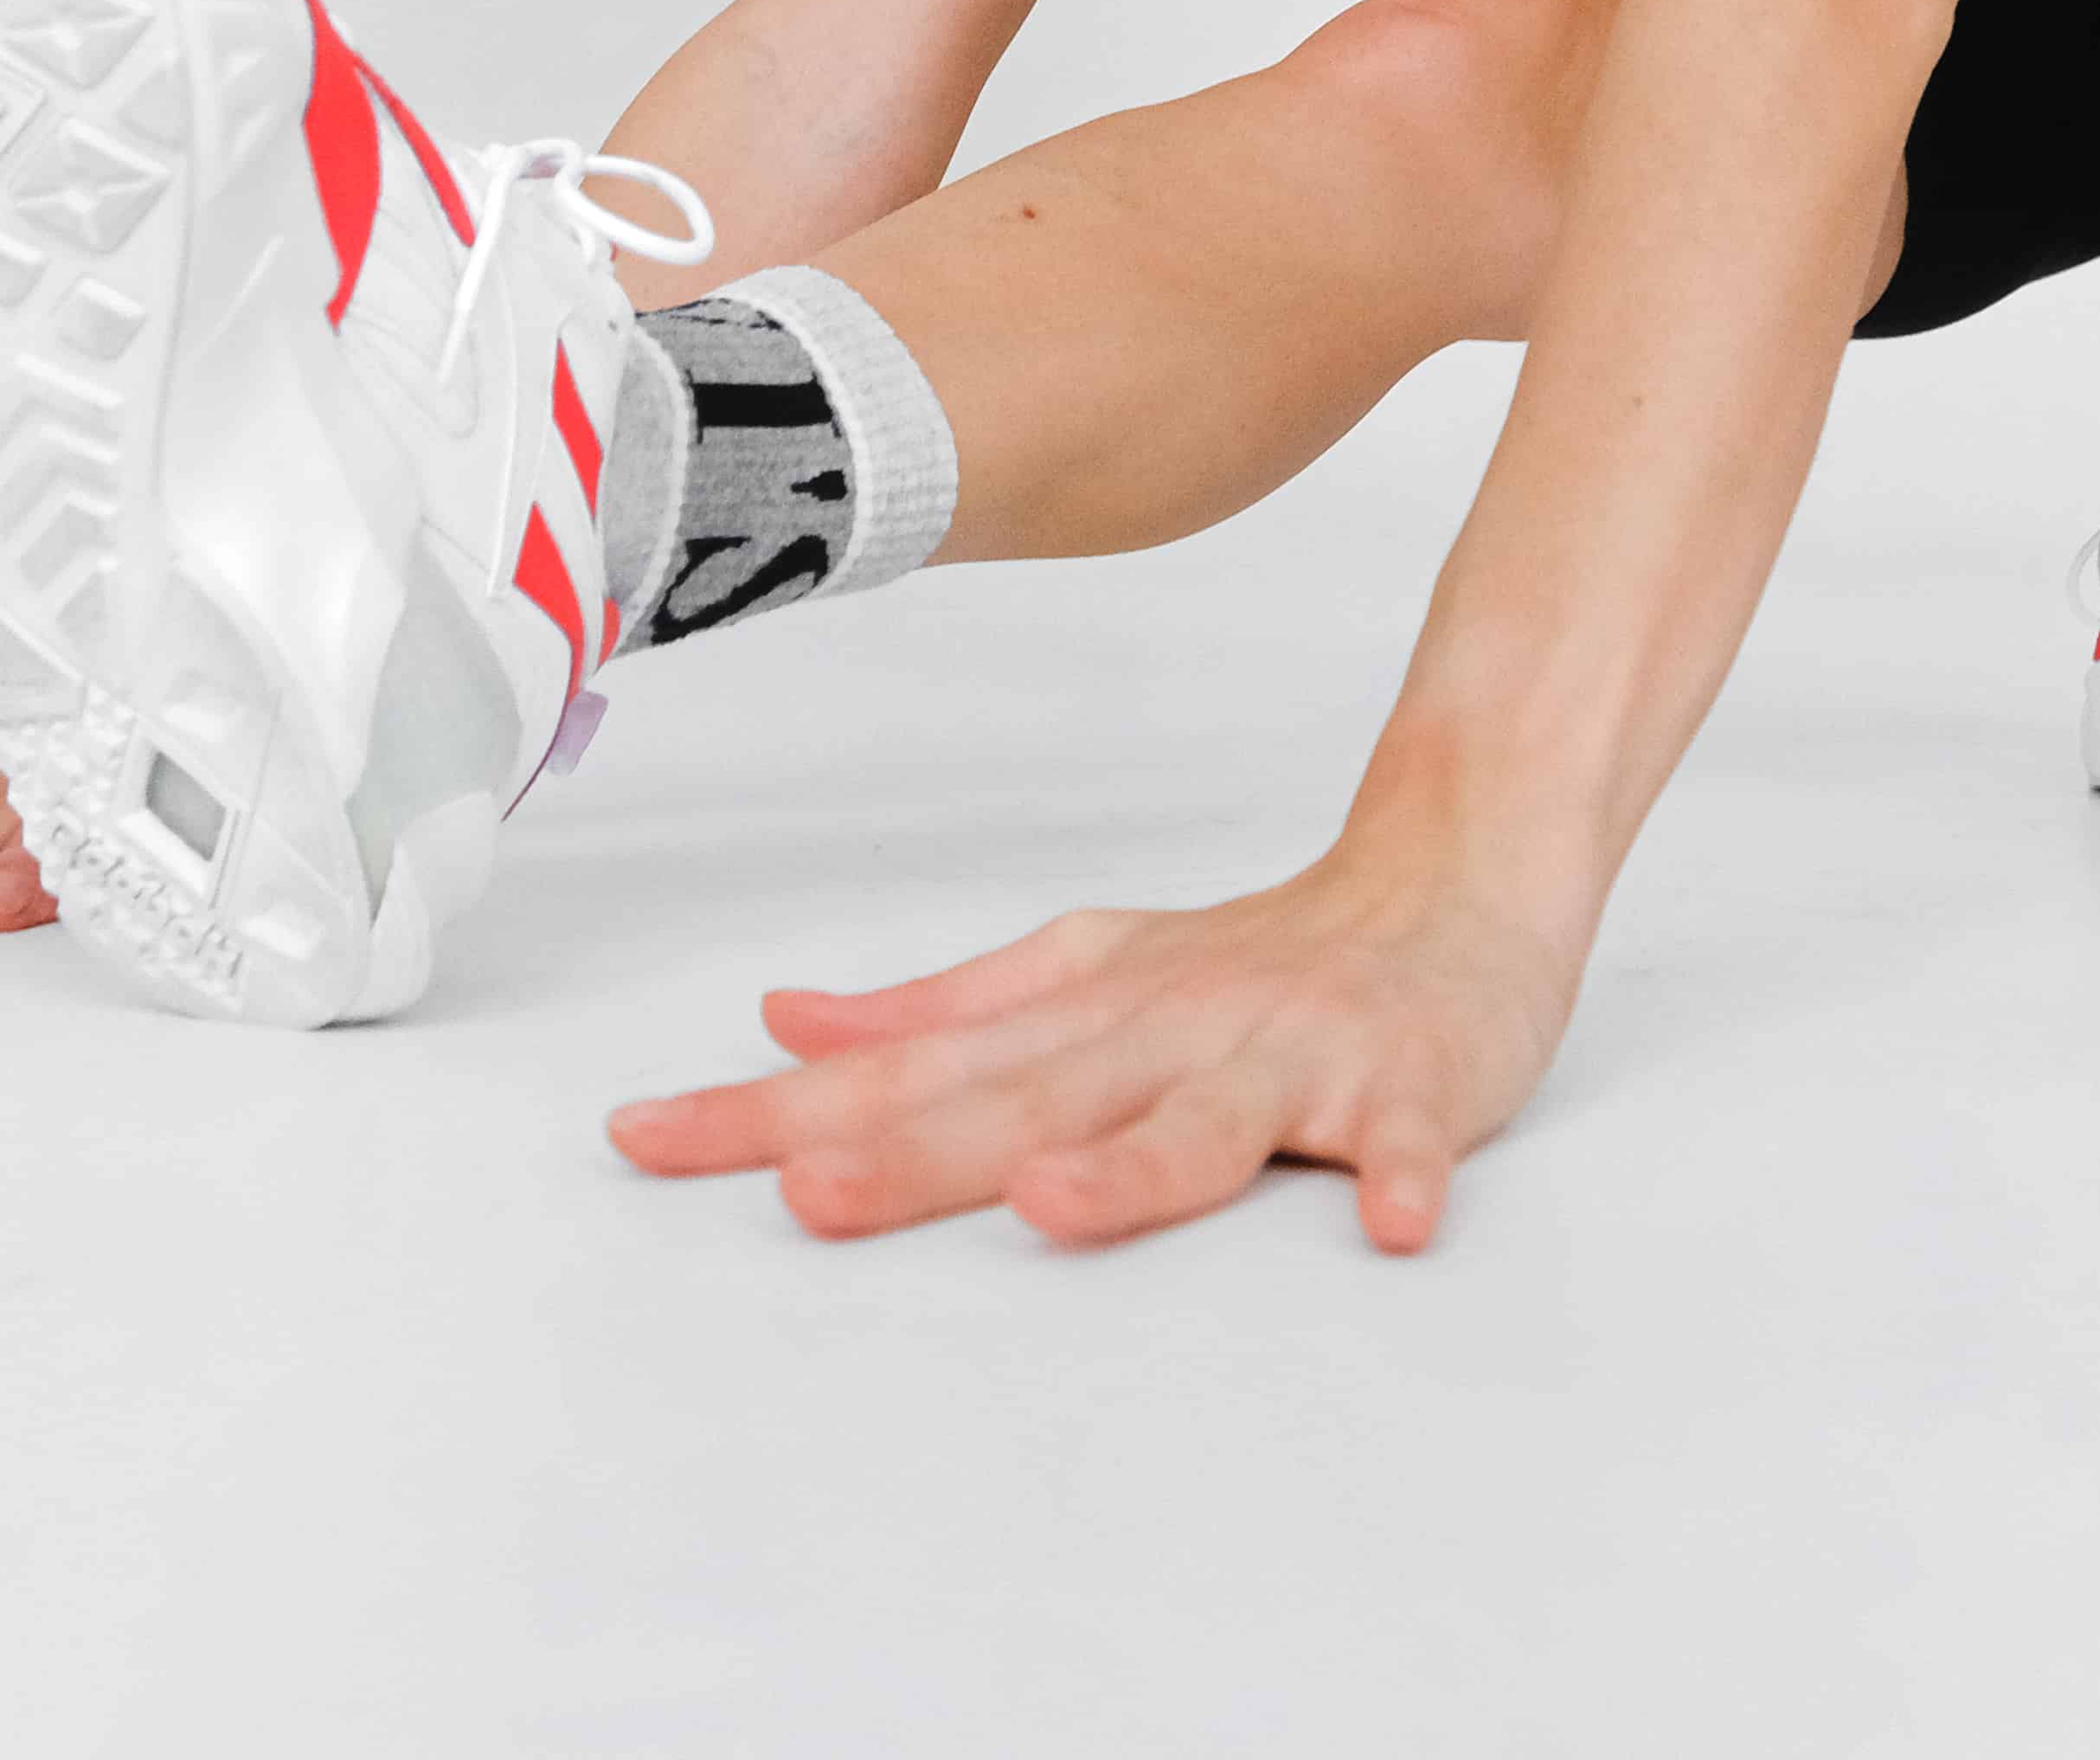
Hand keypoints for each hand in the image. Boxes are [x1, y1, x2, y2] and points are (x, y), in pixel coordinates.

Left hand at [602, 848, 1587, 1253]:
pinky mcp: (1405, 1086)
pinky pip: (1401, 1142)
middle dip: (917, 1151)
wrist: (1453, 880)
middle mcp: (1164, 1030)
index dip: (773, 1111)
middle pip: (1028, 1098)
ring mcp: (1286, 1057)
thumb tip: (785, 1027)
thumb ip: (935, 1013)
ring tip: (1053, 1203)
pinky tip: (1383, 1219)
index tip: (645, 1138)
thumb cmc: (1255, 957)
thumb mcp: (1079, 969)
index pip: (901, 1072)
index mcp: (1078, 1013)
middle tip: (807, 1194)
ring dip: (1133, 1164)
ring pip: (1204, 1118)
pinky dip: (1393, 1174)